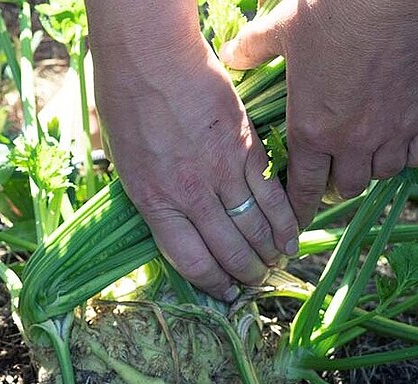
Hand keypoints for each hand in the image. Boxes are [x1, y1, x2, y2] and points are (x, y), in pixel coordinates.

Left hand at [92, 35, 298, 299]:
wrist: (151, 57)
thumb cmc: (126, 101)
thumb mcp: (125, 161)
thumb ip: (152, 194)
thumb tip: (171, 218)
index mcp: (155, 201)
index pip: (190, 261)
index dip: (213, 283)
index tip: (224, 291)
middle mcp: (190, 195)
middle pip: (229, 251)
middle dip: (246, 274)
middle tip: (255, 281)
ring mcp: (221, 173)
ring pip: (255, 228)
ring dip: (269, 252)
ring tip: (275, 263)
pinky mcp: (246, 150)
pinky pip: (272, 195)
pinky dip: (285, 220)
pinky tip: (292, 235)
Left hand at [222, 0, 417, 224]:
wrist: (384, 1)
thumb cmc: (328, 14)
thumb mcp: (280, 31)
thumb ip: (253, 49)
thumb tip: (231, 55)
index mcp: (311, 130)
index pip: (303, 188)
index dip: (298, 209)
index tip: (296, 221)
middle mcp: (351, 142)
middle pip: (346, 186)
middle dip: (337, 183)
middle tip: (335, 171)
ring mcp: (392, 132)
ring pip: (384, 174)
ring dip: (374, 168)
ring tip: (368, 154)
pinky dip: (414, 155)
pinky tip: (406, 144)